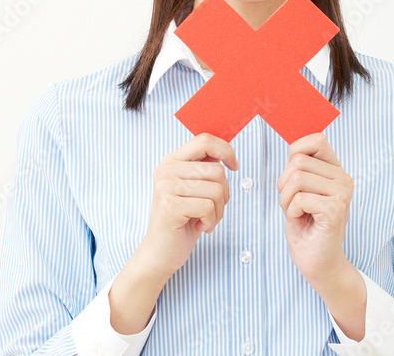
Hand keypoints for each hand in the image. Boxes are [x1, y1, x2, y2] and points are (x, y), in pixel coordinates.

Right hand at [137, 133, 237, 279]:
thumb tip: (225, 152)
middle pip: (216, 170)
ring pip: (216, 189)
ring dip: (219, 211)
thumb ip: (204, 168)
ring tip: (205, 219)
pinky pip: (209, 206)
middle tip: (212, 210)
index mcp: (172, 161)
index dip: (226, 150)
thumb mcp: (194, 189)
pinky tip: (200, 227)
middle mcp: (166, 170)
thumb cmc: (183, 222)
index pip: (204, 140)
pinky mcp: (170, 206)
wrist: (160, 253)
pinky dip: (212, 221)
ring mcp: (165, 187)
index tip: (234, 166)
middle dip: (224, 194)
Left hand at [276, 132, 353, 282]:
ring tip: (297, 213)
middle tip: (293, 204)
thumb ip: (298, 167)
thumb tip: (292, 147)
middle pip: (298, 161)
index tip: (292, 179)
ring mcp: (342, 194)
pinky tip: (302, 221)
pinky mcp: (335, 209)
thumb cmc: (305, 227)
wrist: (317, 262)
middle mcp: (343, 179)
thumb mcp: (298, 190)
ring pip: (296, 178)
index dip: (295, 153)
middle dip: (284, 184)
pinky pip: (299, 199)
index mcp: (336, 170)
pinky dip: (292, 211)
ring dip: (286, 199)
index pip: (316, 140)